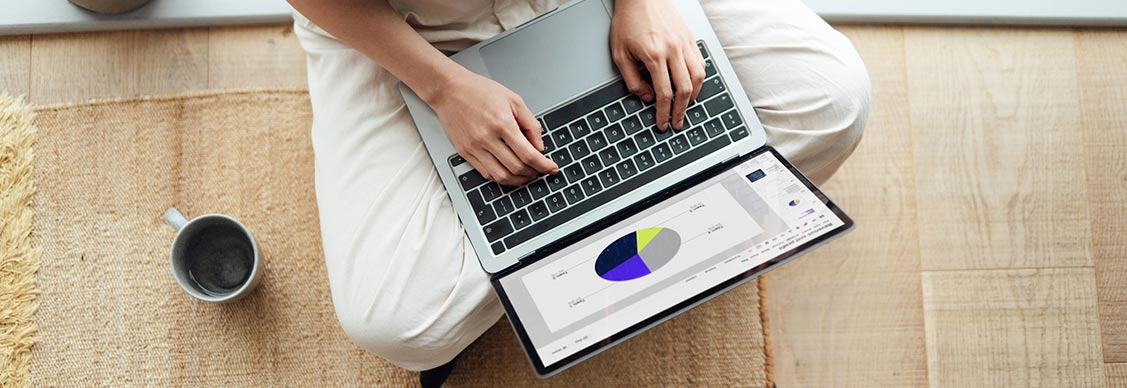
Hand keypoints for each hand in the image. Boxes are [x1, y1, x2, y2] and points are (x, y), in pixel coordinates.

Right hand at [429, 69, 558, 185]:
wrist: (449, 90)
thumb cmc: (480, 91)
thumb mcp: (514, 100)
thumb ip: (530, 125)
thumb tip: (540, 147)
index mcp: (503, 123)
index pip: (529, 154)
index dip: (544, 166)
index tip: (552, 169)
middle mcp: (488, 138)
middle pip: (517, 168)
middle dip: (533, 173)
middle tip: (540, 170)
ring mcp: (475, 147)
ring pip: (501, 177)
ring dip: (518, 180)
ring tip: (527, 174)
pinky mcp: (465, 153)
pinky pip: (486, 174)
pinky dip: (501, 178)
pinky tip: (509, 172)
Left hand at [610, 0, 705, 130]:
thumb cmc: (628, 20)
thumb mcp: (620, 53)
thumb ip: (632, 79)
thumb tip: (646, 97)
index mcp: (654, 55)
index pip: (664, 93)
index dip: (664, 113)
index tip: (663, 123)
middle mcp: (673, 50)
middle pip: (685, 89)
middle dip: (681, 111)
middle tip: (677, 122)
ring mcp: (684, 43)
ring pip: (698, 77)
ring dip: (694, 96)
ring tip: (686, 106)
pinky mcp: (690, 37)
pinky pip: (701, 62)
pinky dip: (699, 78)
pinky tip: (692, 84)